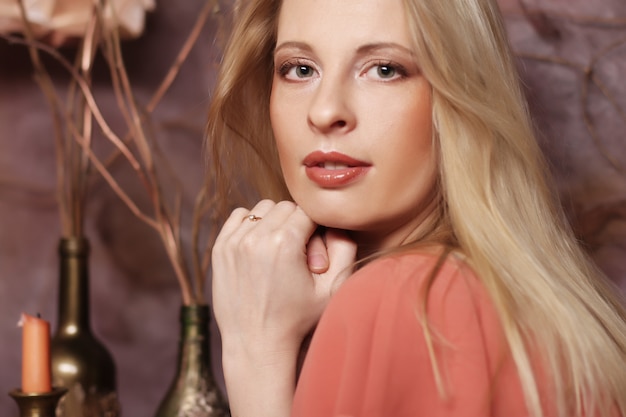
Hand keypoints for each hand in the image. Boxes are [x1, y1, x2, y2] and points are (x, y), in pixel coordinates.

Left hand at [212, 200, 355, 354]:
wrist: (257, 344)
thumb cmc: (298, 319)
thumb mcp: (332, 288)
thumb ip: (344, 247)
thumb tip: (336, 221)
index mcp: (284, 243)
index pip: (308, 211)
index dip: (317, 229)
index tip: (315, 251)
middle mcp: (256, 238)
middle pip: (286, 207)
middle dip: (296, 224)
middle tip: (298, 254)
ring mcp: (234, 242)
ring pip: (263, 209)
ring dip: (273, 223)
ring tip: (278, 251)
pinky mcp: (220, 248)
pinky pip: (239, 216)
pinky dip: (251, 224)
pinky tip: (259, 247)